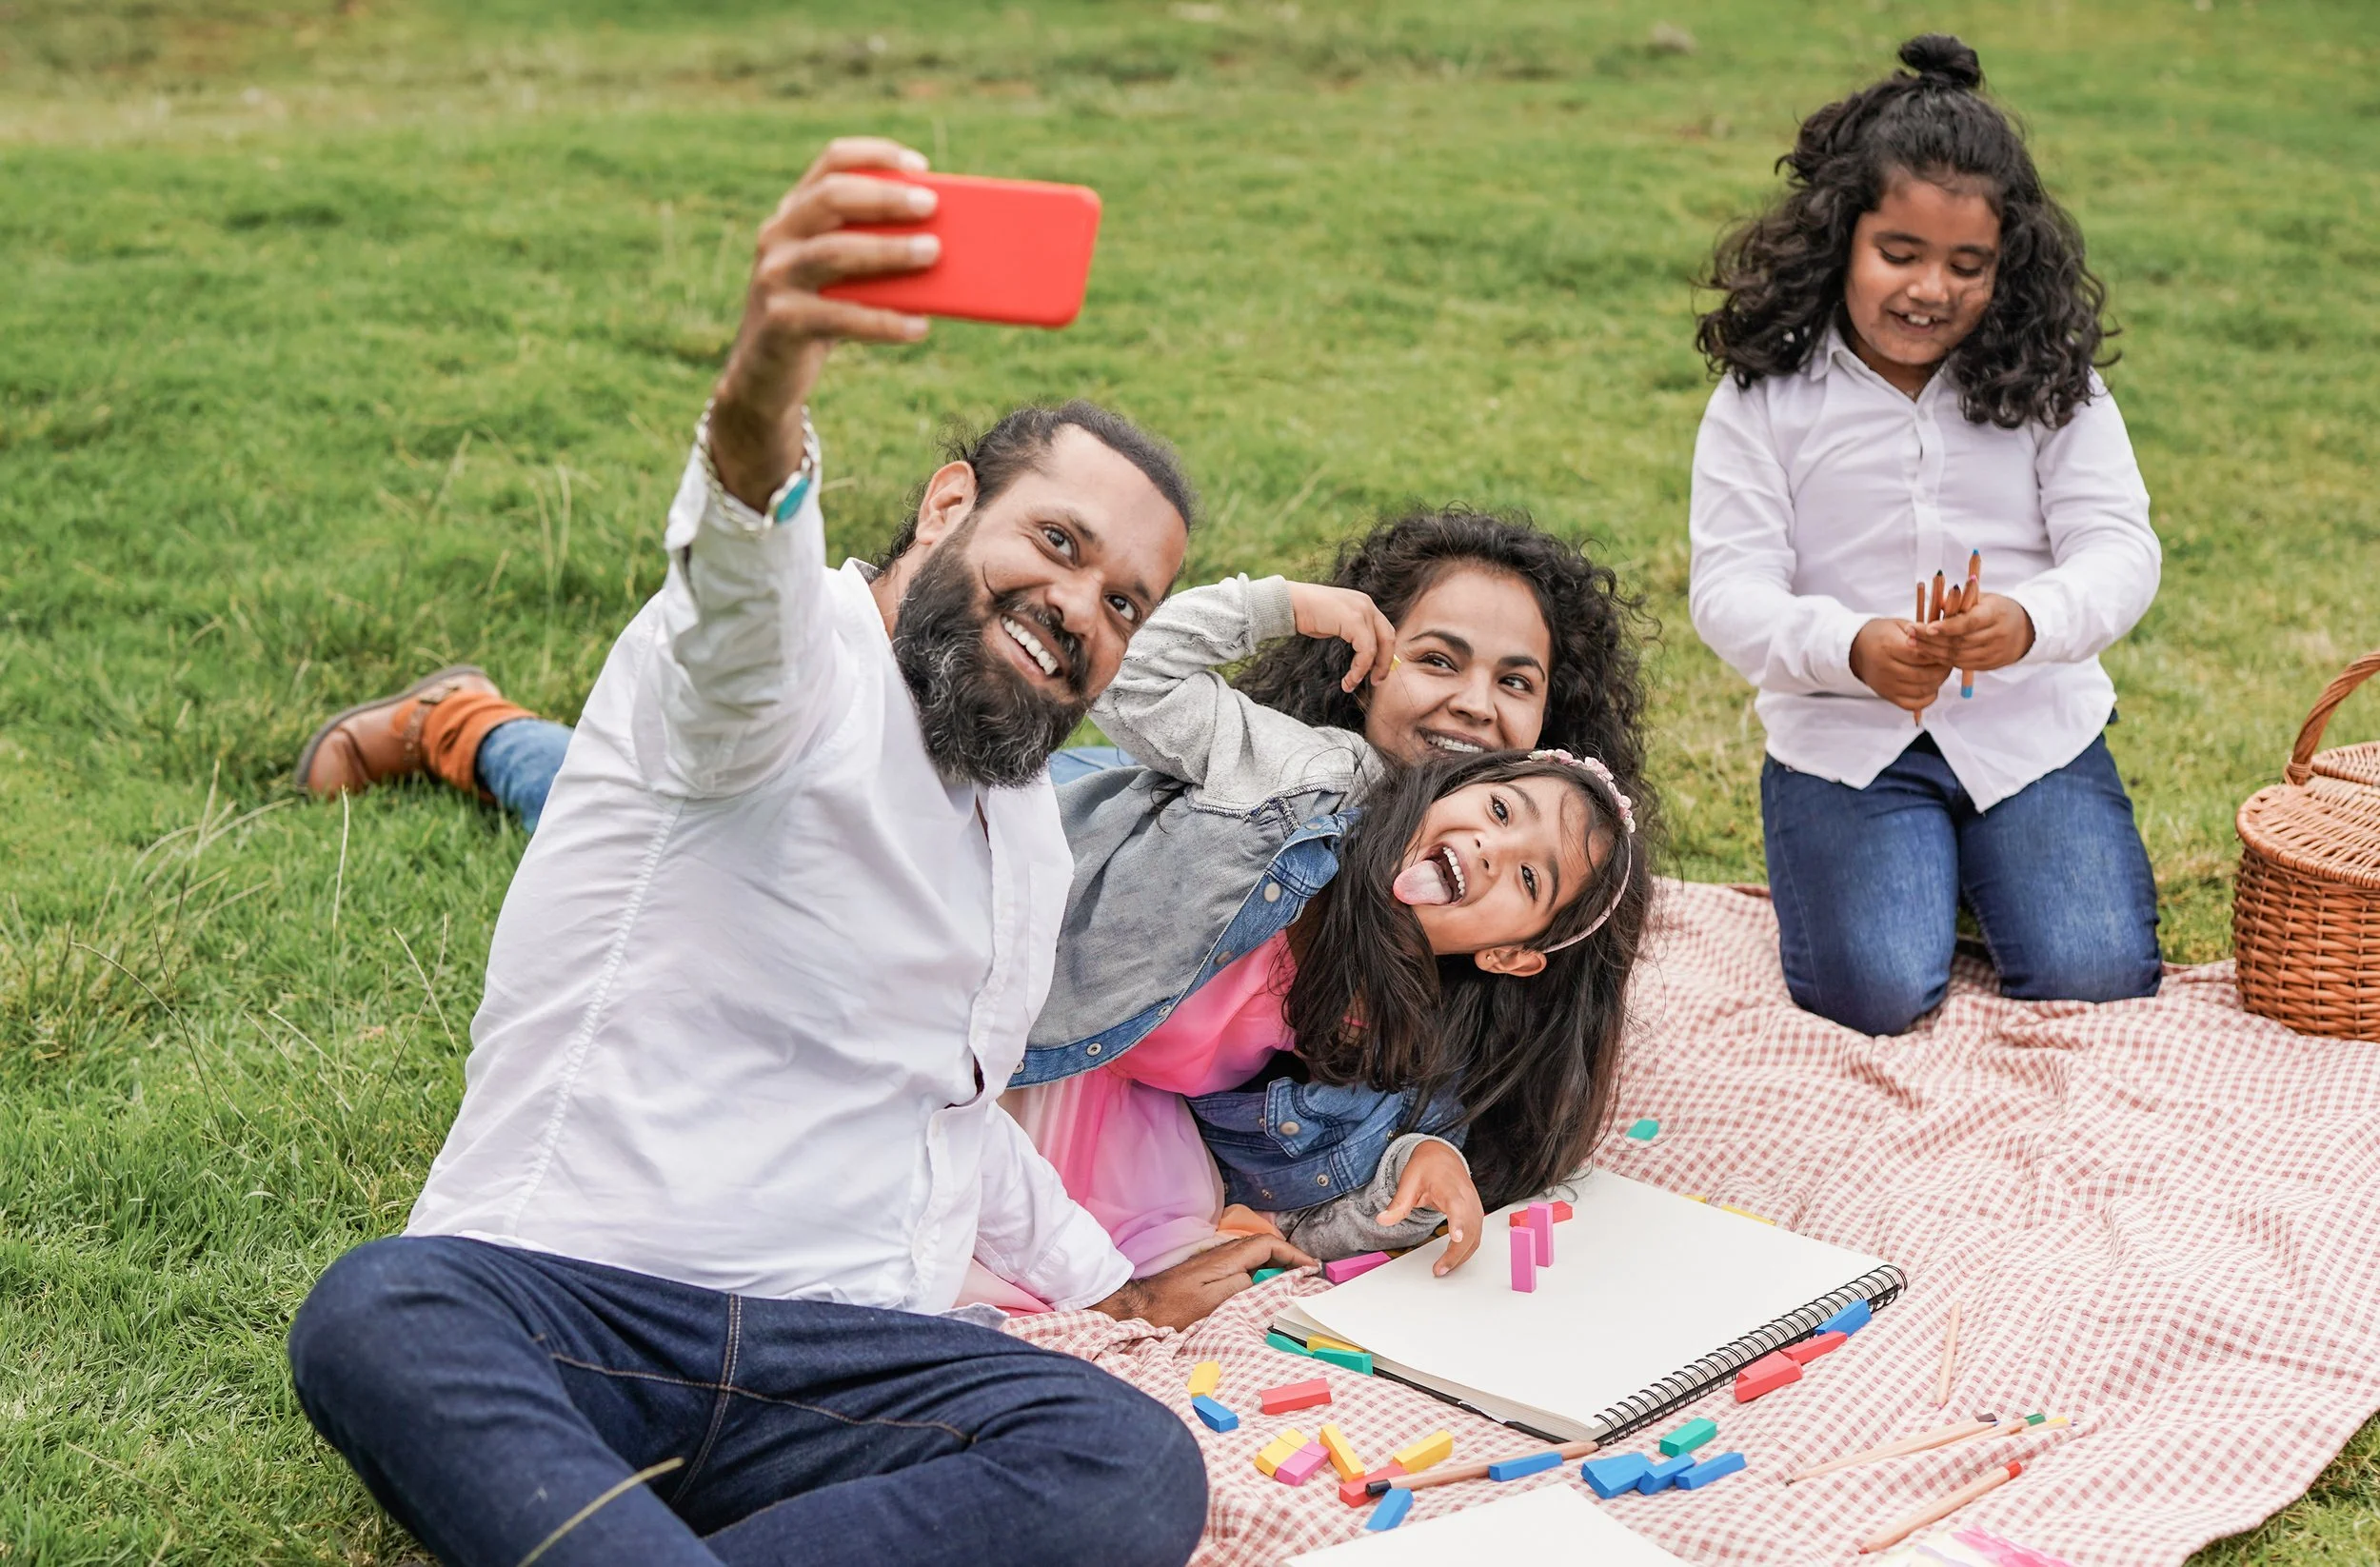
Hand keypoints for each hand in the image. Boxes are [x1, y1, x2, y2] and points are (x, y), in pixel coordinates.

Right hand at [708, 137, 942, 509]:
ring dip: (888, 251)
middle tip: (931, 205)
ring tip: (933, 253)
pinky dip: (885, 322)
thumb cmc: (821, 314)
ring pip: (834, 252)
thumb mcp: (841, 276)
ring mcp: (775, 277)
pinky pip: (840, 317)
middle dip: (885, 198)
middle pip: (832, 198)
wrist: (767, 376)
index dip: (875, 155)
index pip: (831, 162)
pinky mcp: (782, 322)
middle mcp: (778, 235)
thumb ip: (874, 252)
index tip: (920, 167)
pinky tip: (920, 326)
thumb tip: (947, 245)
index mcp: (795, 212)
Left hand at [1088, 1234, 1316, 1331]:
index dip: (1293, 1254)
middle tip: (1308, 1275)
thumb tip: (1268, 1278)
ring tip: (1294, 1280)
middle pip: (1264, 1246)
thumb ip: (1243, 1287)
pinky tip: (1265, 1285)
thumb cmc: (1175, 1308)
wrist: (1141, 1307)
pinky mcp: (1209, 1270)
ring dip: (1277, 1263)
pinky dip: (1262, 1270)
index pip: (1269, 1245)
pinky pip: (1244, 1263)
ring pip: (1255, 1254)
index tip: (1311, 1267)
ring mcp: (1215, 1261)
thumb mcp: (1214, 1302)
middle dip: (1290, 1257)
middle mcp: (1223, 1253)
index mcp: (1227, 1258)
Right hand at [1287, 582, 1399, 691]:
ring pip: (1378, 647)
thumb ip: (1352, 633)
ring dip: (1368, 670)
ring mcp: (1362, 611)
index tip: (1376, 671)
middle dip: (1384, 663)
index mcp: (1364, 604)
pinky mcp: (1355, 620)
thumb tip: (1363, 653)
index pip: (1384, 631)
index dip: (1384, 653)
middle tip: (1376, 681)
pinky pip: (1366, 651)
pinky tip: (1349, 679)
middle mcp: (1367, 605)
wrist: (1290, 604)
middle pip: (1388, 638)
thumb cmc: (1308, 615)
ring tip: (1352, 683)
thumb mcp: (1337, 623)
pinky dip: (1359, 669)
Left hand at [1375, 1139, 1483, 1276]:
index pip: (1458, 1207)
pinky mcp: (1476, 1214)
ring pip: (1475, 1237)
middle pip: (1469, 1230)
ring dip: (1461, 1256)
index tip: (1456, 1237)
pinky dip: (1466, 1250)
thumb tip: (1382, 1219)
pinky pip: (1476, 1236)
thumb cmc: (1428, 1167)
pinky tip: (1453, 1259)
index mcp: (1451, 1189)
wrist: (1442, 1156)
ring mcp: (1474, 1207)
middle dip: (1456, 1253)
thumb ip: (1398, 1204)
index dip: (1459, 1223)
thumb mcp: (1409, 1181)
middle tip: (1439, 1269)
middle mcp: (1467, 1199)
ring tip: (1443, 1269)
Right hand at [1849, 616, 1956, 711]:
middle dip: (1942, 670)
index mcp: (1888, 646)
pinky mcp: (1887, 696)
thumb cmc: (1881, 635)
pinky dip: (1927, 699)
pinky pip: (1912, 704)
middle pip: (1923, 675)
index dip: (1938, 654)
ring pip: (1921, 690)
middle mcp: (1885, 668)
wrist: (1857, 649)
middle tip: (1948, 662)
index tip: (1947, 650)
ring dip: (1937, 683)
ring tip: (1941, 673)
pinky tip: (1931, 687)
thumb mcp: (1899, 625)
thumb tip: (1945, 638)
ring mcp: (1886, 685)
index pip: (1920, 655)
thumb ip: (1921, 632)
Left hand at [1918, 590, 2034, 673]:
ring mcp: (1993, 653)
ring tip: (1912, 643)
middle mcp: (1996, 636)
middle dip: (1930, 639)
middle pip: (1959, 642)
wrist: (2026, 631)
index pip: (1969, 623)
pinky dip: (1941, 659)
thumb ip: (1960, 602)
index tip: (1926, 627)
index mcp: (1996, 615)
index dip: (1947, 627)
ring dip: (1931, 651)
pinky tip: (1926, 652)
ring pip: (1957, 656)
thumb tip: (1935, 604)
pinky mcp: (1989, 665)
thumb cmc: (1997, 610)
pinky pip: (1960, 665)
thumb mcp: (1983, 598)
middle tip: (1909, 633)